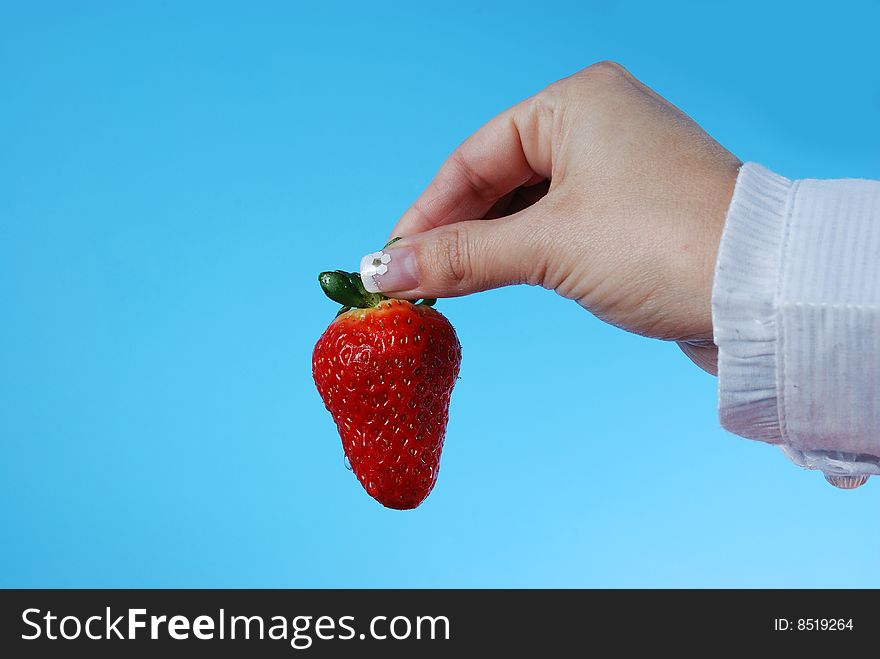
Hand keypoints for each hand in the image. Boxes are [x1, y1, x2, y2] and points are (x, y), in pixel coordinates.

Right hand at [359, 62, 740, 373]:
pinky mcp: (633, 209)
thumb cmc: (662, 245)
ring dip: (486, 247)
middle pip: (498, 179)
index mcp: (577, 102)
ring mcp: (619, 166)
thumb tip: (385, 271)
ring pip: (527, 205)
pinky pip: (558, 224)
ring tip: (446, 284)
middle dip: (454, 232)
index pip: (475, 156)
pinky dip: (523, 253)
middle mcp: (599, 123)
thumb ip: (461, 256)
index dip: (426, 211)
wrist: (763, 293)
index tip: (390, 258)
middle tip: (412, 279)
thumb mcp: (548, 247)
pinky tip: (495, 278)